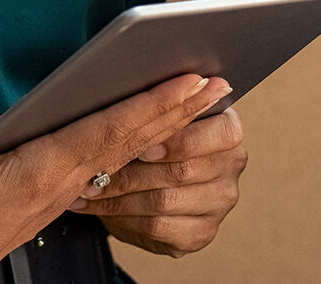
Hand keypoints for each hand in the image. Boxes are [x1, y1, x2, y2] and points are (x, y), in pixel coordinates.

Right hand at [0, 55, 218, 283]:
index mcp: (41, 170)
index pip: (110, 131)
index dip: (152, 104)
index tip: (189, 81)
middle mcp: (63, 181)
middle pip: (133, 141)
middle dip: (178, 111)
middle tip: (220, 82)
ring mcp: (64, 191)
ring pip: (128, 152)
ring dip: (167, 124)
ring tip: (201, 100)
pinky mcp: (58, 194)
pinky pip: (111, 164)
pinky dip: (140, 141)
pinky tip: (154, 131)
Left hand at [72, 98, 245, 257]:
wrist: (144, 182)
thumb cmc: (149, 138)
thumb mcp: (155, 116)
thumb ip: (158, 106)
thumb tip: (143, 88)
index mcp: (227, 129)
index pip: (222, 134)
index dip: (181, 141)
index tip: (144, 146)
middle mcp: (231, 166)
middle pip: (183, 171)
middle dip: (133, 170)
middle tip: (97, 168)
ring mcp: (219, 202)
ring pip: (164, 201)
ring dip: (120, 195)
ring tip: (89, 187)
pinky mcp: (201, 233)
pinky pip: (158, 226)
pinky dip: (123, 217)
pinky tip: (101, 208)